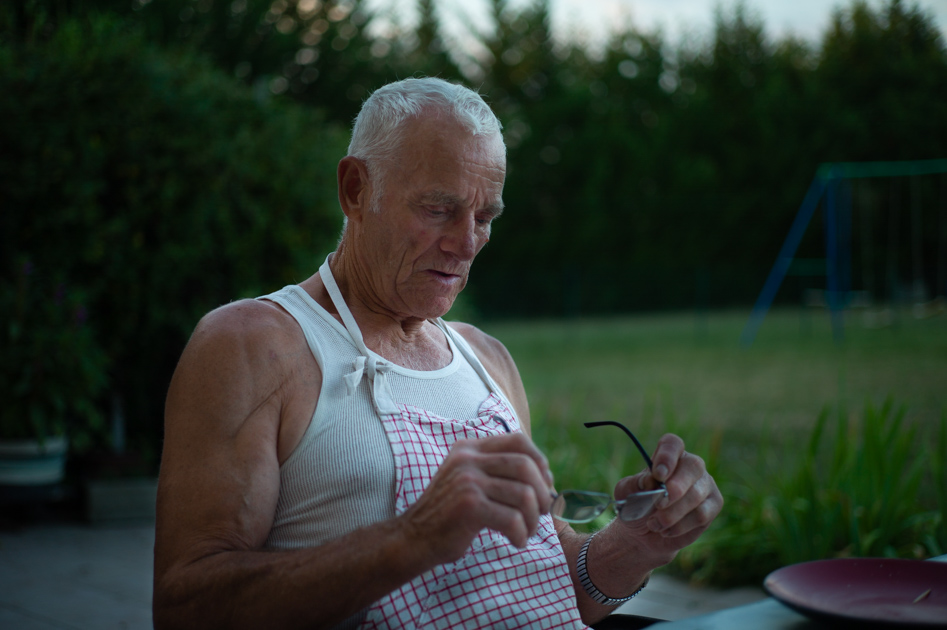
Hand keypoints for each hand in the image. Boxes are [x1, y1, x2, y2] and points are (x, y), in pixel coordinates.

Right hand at [398, 432, 554, 566]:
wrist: (414, 538)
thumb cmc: (450, 514)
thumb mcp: (469, 480)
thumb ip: (498, 470)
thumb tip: (547, 478)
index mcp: (469, 448)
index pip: (518, 440)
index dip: (540, 461)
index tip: (544, 485)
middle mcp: (468, 459)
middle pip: (526, 466)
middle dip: (542, 493)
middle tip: (541, 513)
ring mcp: (467, 481)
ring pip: (524, 494)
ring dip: (534, 519)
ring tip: (528, 531)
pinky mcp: (469, 506)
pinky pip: (513, 519)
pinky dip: (521, 534)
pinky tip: (516, 541)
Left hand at [613, 433, 722, 559]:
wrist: (644, 533)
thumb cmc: (636, 505)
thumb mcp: (625, 493)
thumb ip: (635, 484)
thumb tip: (650, 480)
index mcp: (668, 455)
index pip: (673, 444)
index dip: (667, 456)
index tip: (658, 475)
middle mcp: (691, 465)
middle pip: (693, 466)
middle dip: (676, 487)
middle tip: (658, 503)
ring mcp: (705, 484)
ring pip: (696, 495)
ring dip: (672, 513)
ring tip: (654, 524)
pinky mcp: (713, 504)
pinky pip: (701, 514)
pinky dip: (680, 525)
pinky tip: (666, 530)